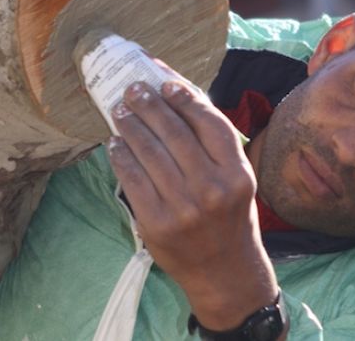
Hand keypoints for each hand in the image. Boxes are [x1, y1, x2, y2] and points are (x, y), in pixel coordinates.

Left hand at [107, 79, 278, 329]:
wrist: (223, 271)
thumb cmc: (230, 218)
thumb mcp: (237, 180)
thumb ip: (213, 146)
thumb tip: (179, 99)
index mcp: (238, 175)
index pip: (210, 123)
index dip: (186, 98)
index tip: (166, 83)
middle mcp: (212, 189)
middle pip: (175, 133)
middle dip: (150, 105)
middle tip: (134, 90)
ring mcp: (183, 207)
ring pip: (150, 152)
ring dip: (131, 125)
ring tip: (120, 110)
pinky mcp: (156, 222)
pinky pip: (132, 178)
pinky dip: (121, 155)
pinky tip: (116, 143)